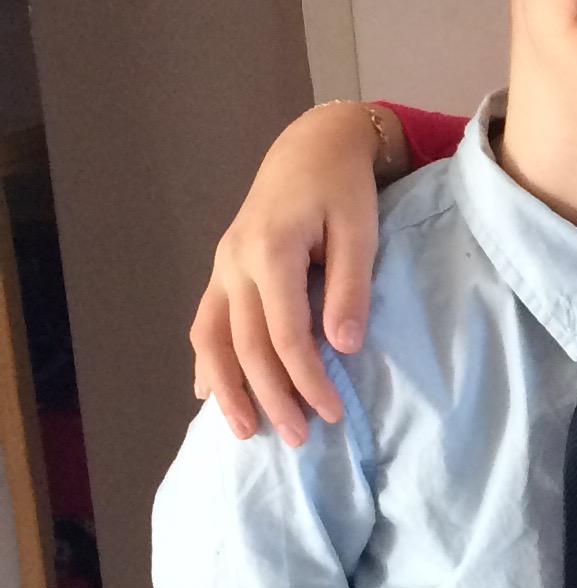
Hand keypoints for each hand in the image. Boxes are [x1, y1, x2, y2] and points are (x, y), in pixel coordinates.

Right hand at [189, 102, 393, 444]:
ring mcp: (223, 266)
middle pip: (245, 345)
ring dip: (225, 388)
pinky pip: (204, 322)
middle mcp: (236, 262)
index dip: (307, 379)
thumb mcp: (361, 230)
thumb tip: (343, 347)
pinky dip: (206, 360)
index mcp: (271, 251)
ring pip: (211, 337)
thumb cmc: (343, 189)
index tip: (331, 414)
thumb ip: (351, 288)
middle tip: (296, 439)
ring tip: (242, 431)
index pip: (285, 334)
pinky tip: (208, 393)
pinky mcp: (223, 270)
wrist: (311, 148)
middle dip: (269, 397)